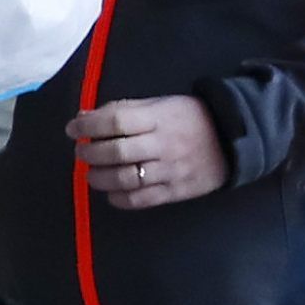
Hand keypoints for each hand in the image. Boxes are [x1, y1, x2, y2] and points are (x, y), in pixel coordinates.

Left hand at [71, 95, 228, 209]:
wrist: (232, 140)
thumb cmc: (189, 118)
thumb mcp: (161, 104)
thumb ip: (124, 110)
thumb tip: (84, 116)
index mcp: (159, 118)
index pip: (116, 121)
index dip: (88, 125)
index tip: (73, 128)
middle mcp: (164, 145)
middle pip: (117, 152)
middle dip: (90, 153)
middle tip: (81, 152)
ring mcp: (170, 171)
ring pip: (126, 179)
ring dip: (99, 178)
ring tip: (91, 173)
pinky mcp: (175, 192)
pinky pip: (141, 200)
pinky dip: (119, 198)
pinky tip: (110, 191)